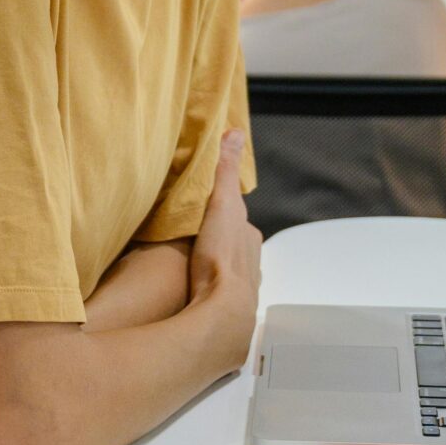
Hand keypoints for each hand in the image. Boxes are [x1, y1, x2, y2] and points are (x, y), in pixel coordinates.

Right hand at [187, 129, 260, 348]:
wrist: (222, 312)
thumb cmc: (221, 255)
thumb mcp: (222, 203)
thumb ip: (225, 170)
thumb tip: (235, 133)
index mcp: (251, 237)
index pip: (238, 218)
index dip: (222, 212)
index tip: (205, 210)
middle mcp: (252, 263)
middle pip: (234, 245)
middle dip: (219, 241)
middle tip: (195, 237)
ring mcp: (242, 289)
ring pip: (228, 270)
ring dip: (214, 267)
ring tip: (192, 265)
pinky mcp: (228, 311)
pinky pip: (218, 293)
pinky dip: (209, 288)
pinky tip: (195, 291)